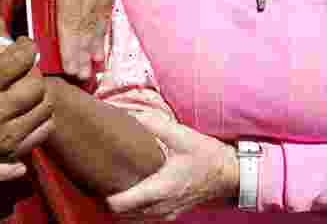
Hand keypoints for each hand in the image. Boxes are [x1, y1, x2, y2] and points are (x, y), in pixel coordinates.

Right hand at [0, 37, 53, 158]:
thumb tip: (10, 46)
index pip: (18, 61)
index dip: (26, 48)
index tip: (23, 45)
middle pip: (36, 84)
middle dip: (32, 70)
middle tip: (22, 69)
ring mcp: (3, 139)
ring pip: (45, 105)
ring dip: (38, 91)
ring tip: (23, 87)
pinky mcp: (13, 153)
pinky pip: (46, 126)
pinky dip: (40, 113)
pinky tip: (25, 107)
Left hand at [25, 0, 121, 80]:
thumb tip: (38, 28)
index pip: (72, 22)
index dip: (72, 50)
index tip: (72, 73)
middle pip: (90, 22)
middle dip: (86, 53)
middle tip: (83, 78)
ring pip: (103, 12)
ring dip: (98, 39)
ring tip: (94, 64)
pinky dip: (103, 18)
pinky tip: (99, 34)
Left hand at [105, 115, 238, 219]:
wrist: (228, 174)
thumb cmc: (205, 155)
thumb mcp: (181, 135)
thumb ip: (152, 124)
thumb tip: (127, 113)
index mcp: (161, 189)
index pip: (121, 205)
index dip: (105, 195)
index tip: (97, 178)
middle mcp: (161, 207)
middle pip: (121, 215)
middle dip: (108, 199)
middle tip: (99, 178)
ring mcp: (166, 214)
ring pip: (132, 219)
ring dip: (120, 206)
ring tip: (110, 184)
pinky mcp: (169, 214)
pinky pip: (143, 218)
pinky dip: (132, 210)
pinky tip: (128, 191)